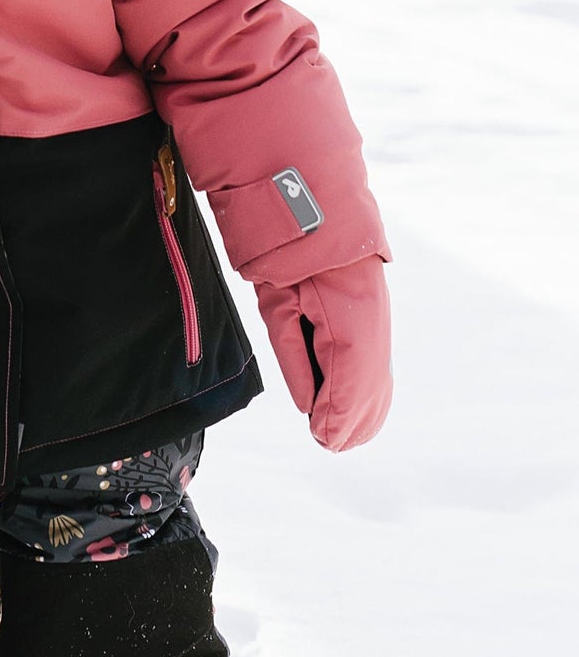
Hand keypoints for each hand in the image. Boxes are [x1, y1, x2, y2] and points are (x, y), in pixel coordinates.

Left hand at [255, 254, 391, 451]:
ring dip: (363, 414)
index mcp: (350, 316)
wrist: (314, 213)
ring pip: (379, 382)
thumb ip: (293, 354)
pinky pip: (379, 368)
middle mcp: (373, 322)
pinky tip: (360, 417)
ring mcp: (377, 321)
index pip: (351, 380)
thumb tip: (308, 404)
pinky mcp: (373, 320)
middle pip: (370, 388)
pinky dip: (372, 395)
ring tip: (337, 437)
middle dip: (350, 422)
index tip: (322, 438)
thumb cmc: (289, 258)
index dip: (338, 414)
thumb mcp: (278, 304)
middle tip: (325, 443)